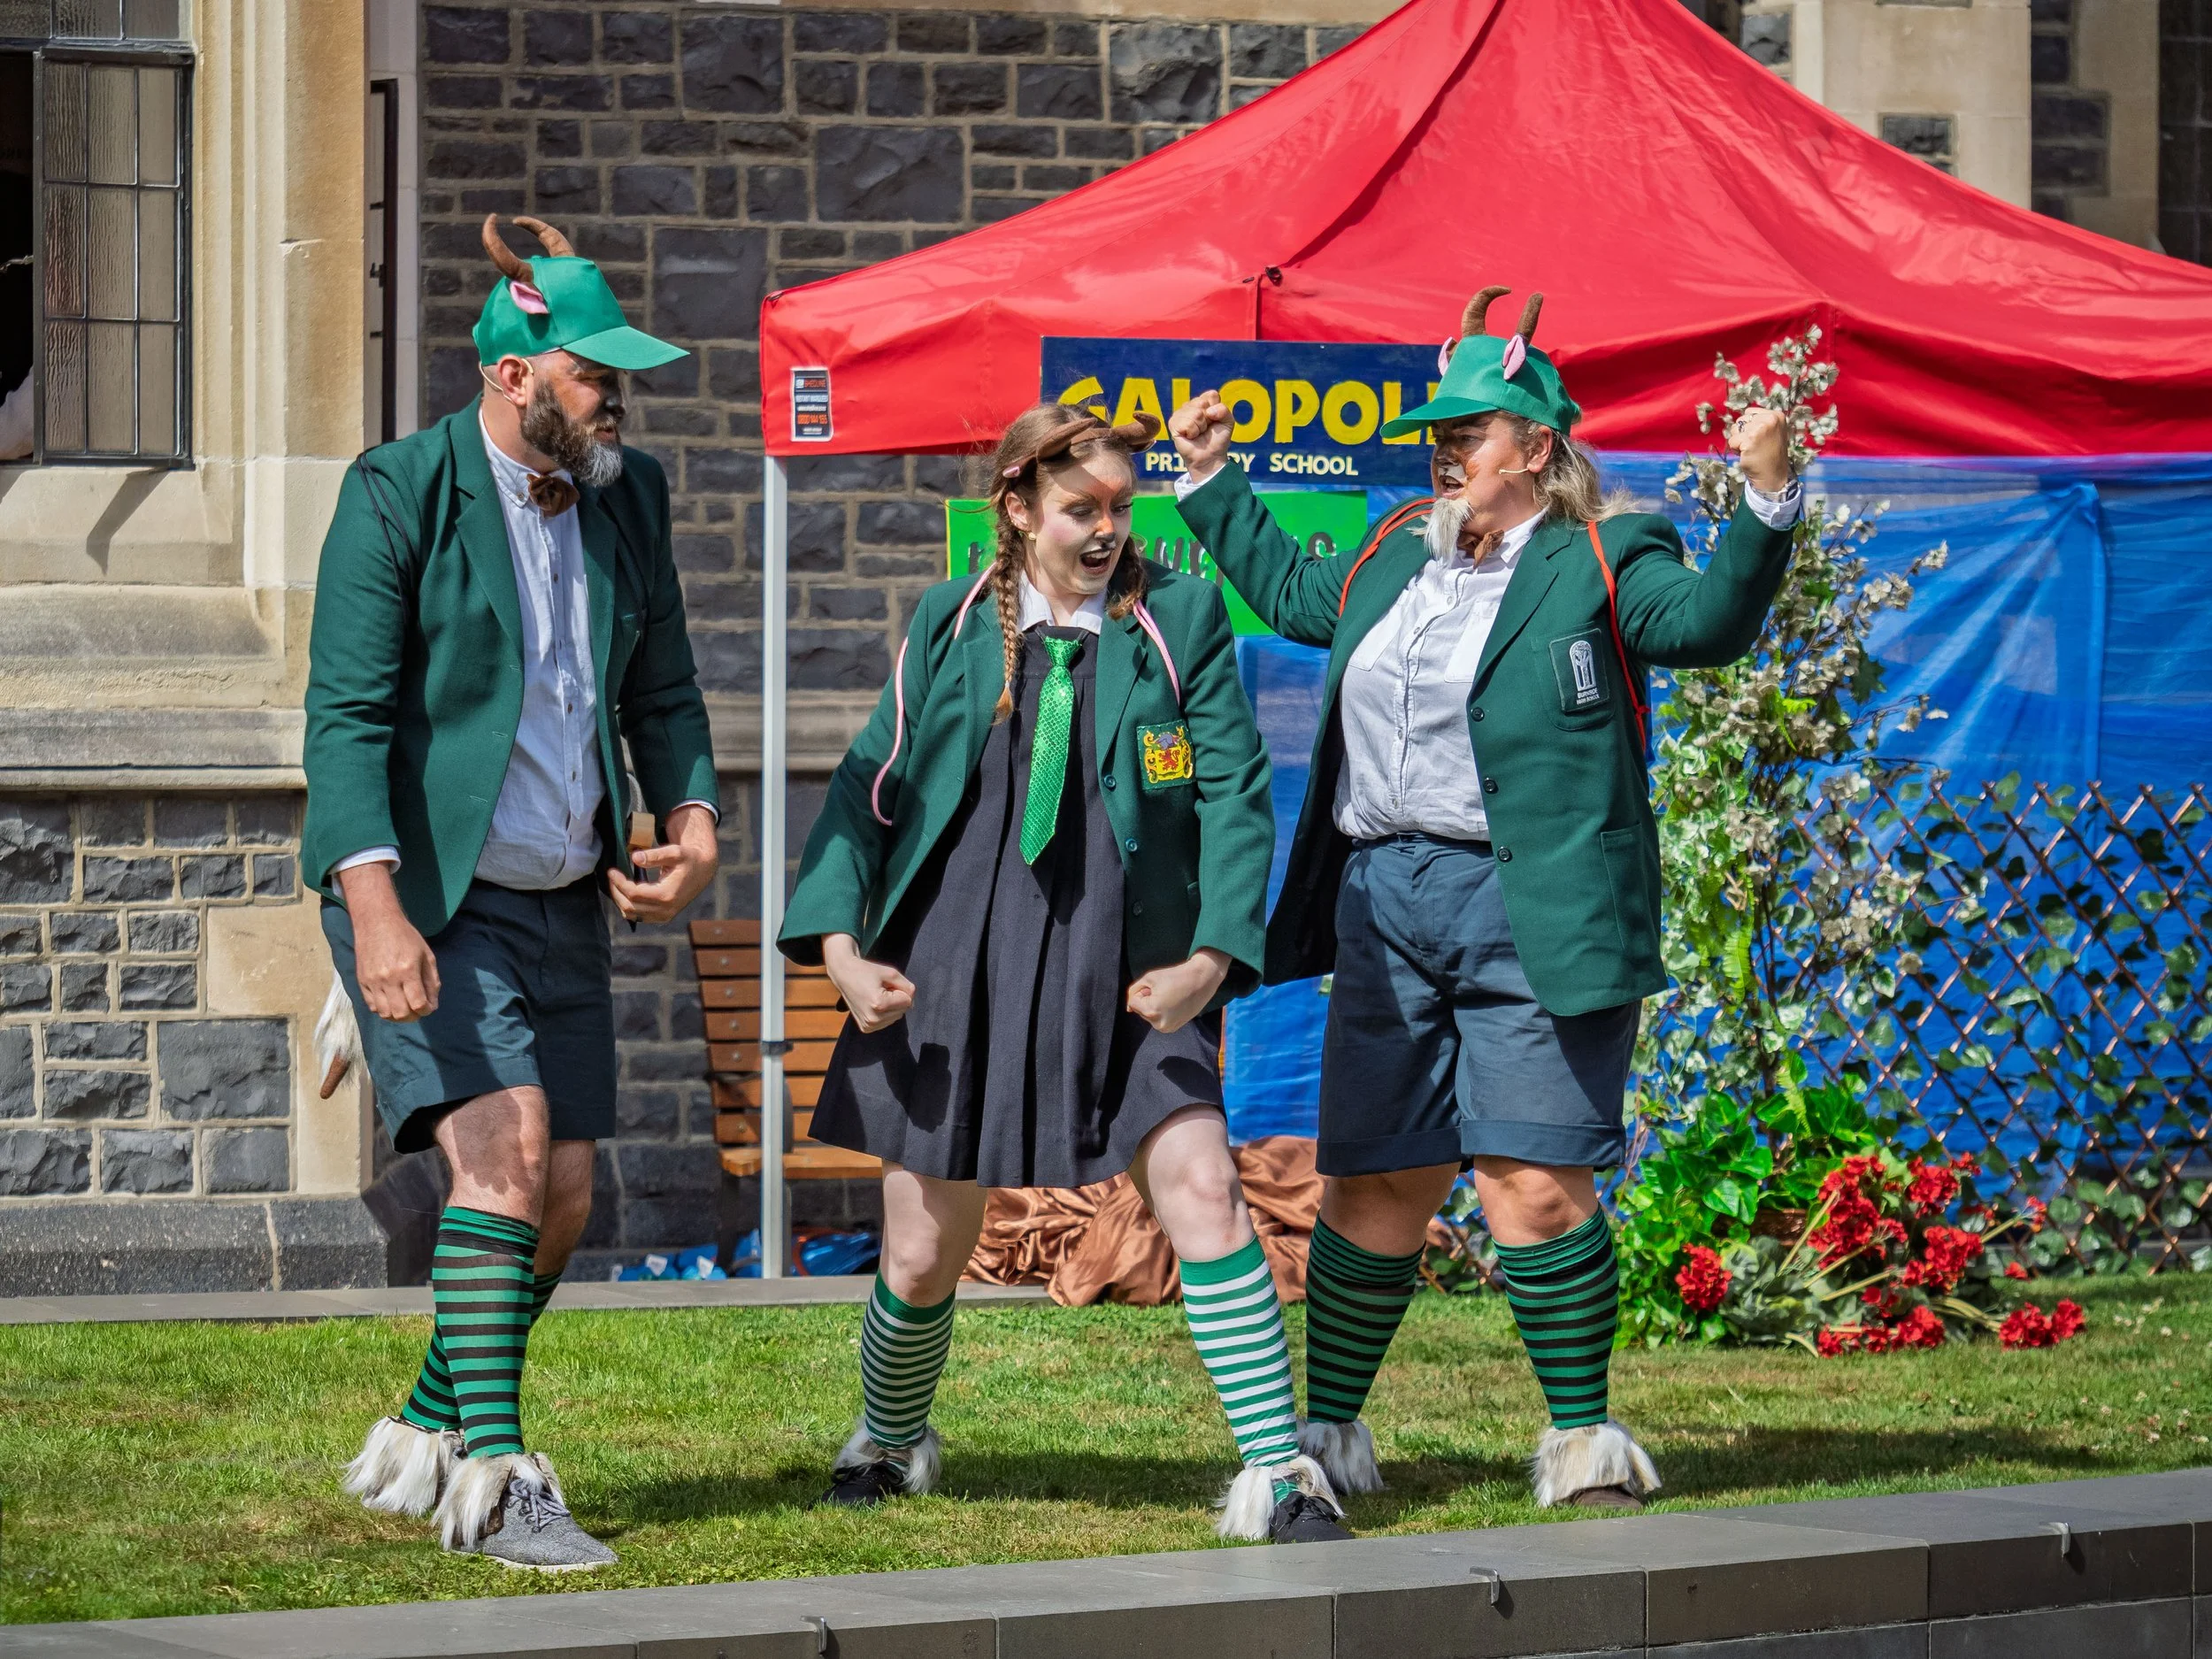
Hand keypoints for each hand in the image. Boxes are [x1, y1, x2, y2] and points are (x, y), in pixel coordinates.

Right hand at [337, 861, 439, 1022]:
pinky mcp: (361, 981)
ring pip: (384, 1013)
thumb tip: (432, 1005)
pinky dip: (383, 1009)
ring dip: (397, 1016)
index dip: (426, 1010)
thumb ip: (432, 981)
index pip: (418, 1004)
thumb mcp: (427, 955)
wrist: (377, 922)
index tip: (428, 1006)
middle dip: (413, 1016)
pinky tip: (391, 1001)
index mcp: (408, 970)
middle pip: (401, 1013)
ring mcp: (372, 981)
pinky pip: (372, 1006)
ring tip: (404, 1008)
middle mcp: (388, 978)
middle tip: (417, 1010)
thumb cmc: (406, 937)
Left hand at [608, 803, 718, 922]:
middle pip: (630, 907)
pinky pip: (639, 917)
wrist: (703, 870)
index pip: (634, 894)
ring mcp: (664, 916)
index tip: (611, 871)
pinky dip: (629, 906)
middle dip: (616, 891)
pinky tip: (626, 892)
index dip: (619, 883)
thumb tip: (634, 857)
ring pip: (632, 914)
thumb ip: (654, 855)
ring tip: (617, 884)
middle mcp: (666, 910)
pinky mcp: (663, 917)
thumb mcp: (674, 852)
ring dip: (620, 900)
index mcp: (667, 895)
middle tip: (612, 876)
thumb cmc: (689, 858)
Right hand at [822, 933, 914, 1033]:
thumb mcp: (891, 973)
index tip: (885, 983)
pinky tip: (873, 1003)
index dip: (900, 989)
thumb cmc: (867, 971)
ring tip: (876, 995)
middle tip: (881, 988)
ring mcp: (868, 1025)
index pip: (908, 1001)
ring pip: (896, 1017)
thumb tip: (912, 1003)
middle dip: (897, 998)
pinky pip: (887, 1021)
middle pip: (903, 1011)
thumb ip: (907, 987)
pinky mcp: (866, 1028)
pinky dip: (885, 1013)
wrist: (844, 975)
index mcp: (879, 1004)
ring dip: (891, 1006)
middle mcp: (873, 1019)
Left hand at [1125, 947, 1229, 1033]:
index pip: (1133, 1003)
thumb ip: (1133, 991)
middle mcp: (1159, 1024)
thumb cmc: (1175, 976)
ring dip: (1154, 1006)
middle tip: (1165, 991)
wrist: (1201, 981)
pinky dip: (1162, 1011)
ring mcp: (1168, 1028)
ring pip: (1149, 1015)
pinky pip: (1159, 1019)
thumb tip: (1128, 1009)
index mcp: (1151, 1012)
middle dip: (1148, 1000)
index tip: (1157, 987)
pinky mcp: (1175, 1028)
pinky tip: (1174, 1003)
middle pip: (1141, 1011)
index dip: (1143, 992)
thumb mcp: (1149, 978)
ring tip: (1170, 997)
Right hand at [1168, 390, 1233, 484]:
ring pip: (1195, 413)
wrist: (1210, 456)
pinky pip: (1187, 423)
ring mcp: (1180, 414)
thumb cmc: (1217, 440)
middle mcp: (1190, 405)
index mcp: (1203, 402)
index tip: (1215, 421)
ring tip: (1198, 433)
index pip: (1211, 395)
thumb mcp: (1228, 422)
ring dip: (1200, 426)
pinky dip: (1193, 432)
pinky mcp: (1173, 424)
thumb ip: (1224, 410)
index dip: (1216, 409)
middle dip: (1208, 419)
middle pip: (1202, 402)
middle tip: (1206, 429)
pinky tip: (1191, 436)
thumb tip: (1208, 411)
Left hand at [1727, 406, 1792, 494]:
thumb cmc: (1769, 455)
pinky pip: (1732, 441)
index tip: (1759, 438)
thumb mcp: (1771, 432)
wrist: (1773, 475)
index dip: (1749, 427)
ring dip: (1738, 441)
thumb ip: (1759, 422)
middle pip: (1741, 420)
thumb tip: (1741, 419)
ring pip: (1735, 430)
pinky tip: (1747, 454)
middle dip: (1743, 434)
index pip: (1749, 412)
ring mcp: (1761, 428)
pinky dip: (1735, 449)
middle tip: (1755, 446)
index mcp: (1776, 416)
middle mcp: (1770, 419)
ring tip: (1751, 449)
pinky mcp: (1750, 439)